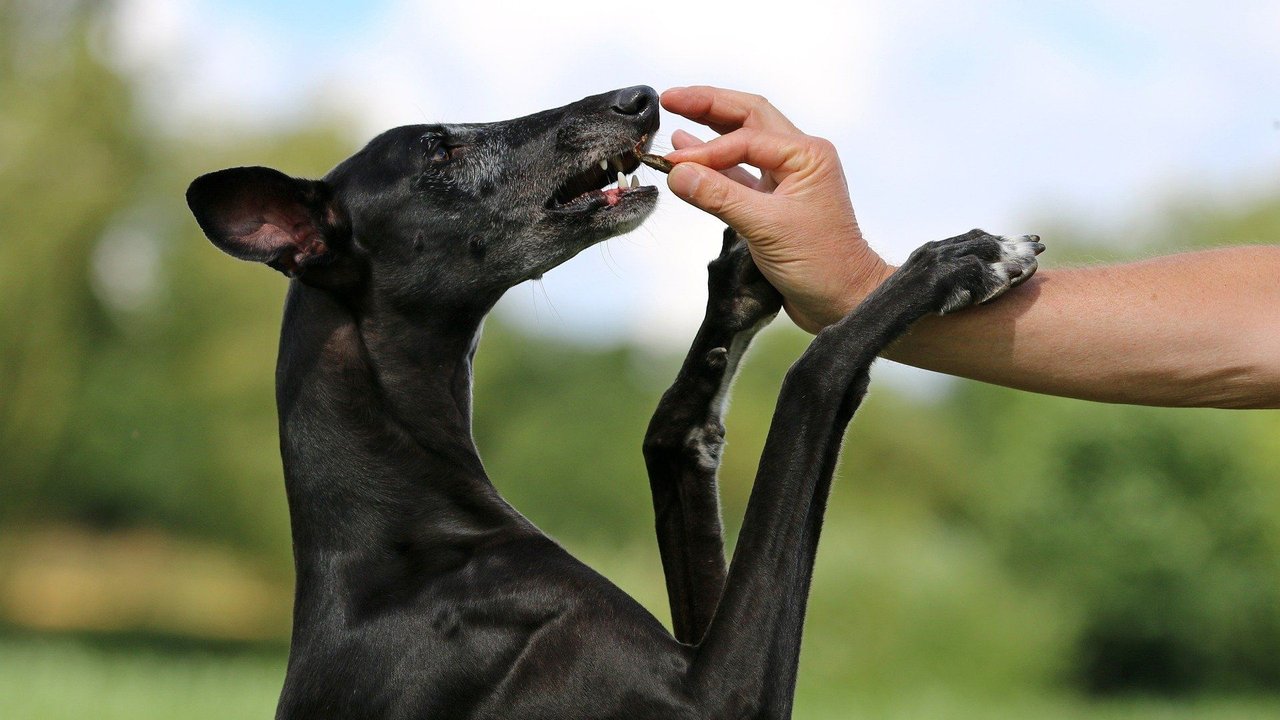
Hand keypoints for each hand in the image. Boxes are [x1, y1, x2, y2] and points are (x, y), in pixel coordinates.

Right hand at [660, 86, 890, 331]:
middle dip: (708, 106)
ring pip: (742, 143)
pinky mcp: (774, 204)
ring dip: (709, 132)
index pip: (746, 138)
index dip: (706, 150)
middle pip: (747, 118)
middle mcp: (799, 159)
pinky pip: (739, 174)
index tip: (673, 163)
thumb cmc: (822, 264)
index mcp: (807, 155)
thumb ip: (719, 197)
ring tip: (675, 118)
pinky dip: (714, 167)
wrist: (844, 302)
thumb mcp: (767, 227)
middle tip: (671, 98)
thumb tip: (677, 172)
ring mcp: (787, 180)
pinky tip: (690, 160)